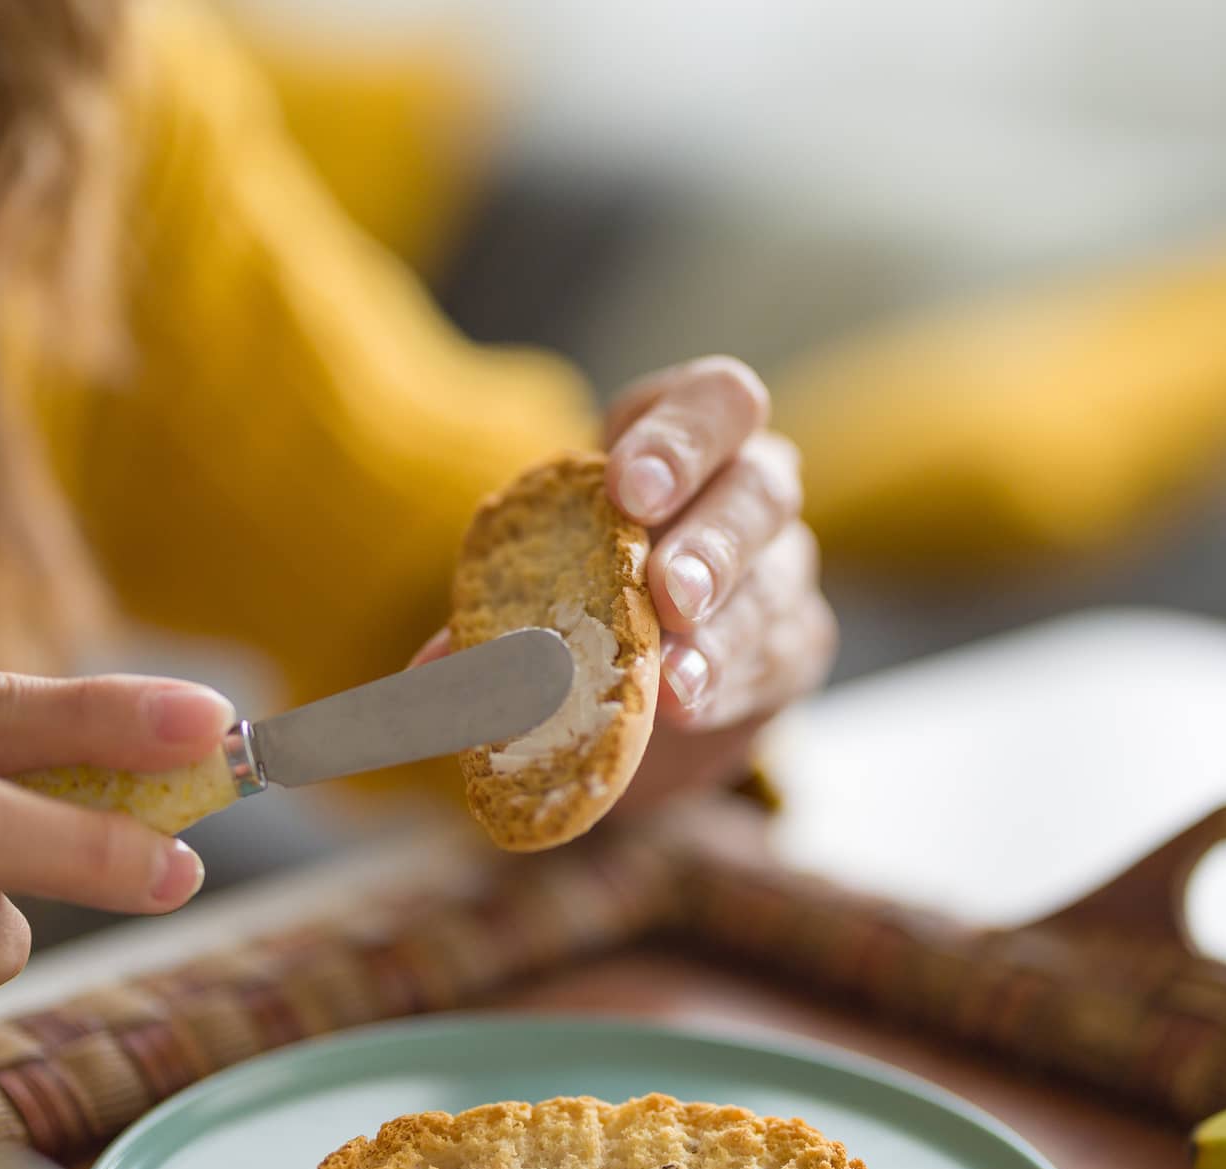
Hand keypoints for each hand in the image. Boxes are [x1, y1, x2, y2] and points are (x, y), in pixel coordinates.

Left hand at [417, 356, 835, 806]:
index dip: (681, 440)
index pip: (716, 402)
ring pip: (775, 583)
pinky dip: (727, 685)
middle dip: (714, 543)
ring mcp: (782, 565)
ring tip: (672, 680)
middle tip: (666, 593)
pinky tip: (687, 709)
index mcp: (683, 434)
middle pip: (762, 489)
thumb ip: (490, 610)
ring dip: (722, 633)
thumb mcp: (533, 571)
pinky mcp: (794, 642)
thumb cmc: (579, 576)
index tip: (630, 491)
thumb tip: (430, 671)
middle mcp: (750, 485)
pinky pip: (778, 657)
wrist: (637, 662)